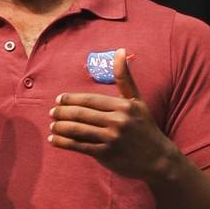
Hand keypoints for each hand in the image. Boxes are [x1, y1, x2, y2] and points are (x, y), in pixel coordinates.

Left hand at [47, 49, 169, 179]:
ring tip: (52, 126)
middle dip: (63, 112)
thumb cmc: (144, 127)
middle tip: (52, 112)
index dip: (72, 99)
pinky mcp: (106, 154)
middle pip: (82, 114)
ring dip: (60, 127)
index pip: (90, 100)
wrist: (157, 158)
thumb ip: (124, 78)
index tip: (59, 99)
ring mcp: (111, 138)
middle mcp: (117, 121)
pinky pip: (79, 146)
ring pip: (78, 130)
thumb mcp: (137, 101)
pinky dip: (64, 143)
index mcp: (123, 106)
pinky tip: (54, 141)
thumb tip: (119, 50)